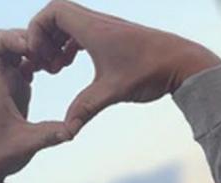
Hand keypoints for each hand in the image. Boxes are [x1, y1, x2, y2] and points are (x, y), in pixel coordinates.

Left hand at [0, 29, 75, 182]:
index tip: (30, 48)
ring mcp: (4, 86)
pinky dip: (33, 60)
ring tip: (49, 61)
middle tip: (44, 51)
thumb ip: (50, 135)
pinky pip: (19, 64)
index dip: (9, 39)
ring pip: (10, 51)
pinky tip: (48, 71)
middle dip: (22, 38)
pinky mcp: (12, 92)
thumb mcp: (26, 145)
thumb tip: (73, 129)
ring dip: (29, 49)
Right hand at [27, 0, 220, 134]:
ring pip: (67, 24)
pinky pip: (79, 33)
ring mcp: (104, 29)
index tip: (38, 55)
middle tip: (43, 63)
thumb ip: (85, 109)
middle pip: (56, 15)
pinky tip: (68, 66)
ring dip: (54, 43)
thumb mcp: (113, 92)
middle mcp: (98, 23)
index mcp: (94, 29)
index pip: (53, 11)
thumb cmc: (150, 71)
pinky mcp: (111, 37)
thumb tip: (66, 132)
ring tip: (55, 69)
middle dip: (42, 38)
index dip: (37, 30)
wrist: (182, 63)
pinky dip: (68, 46)